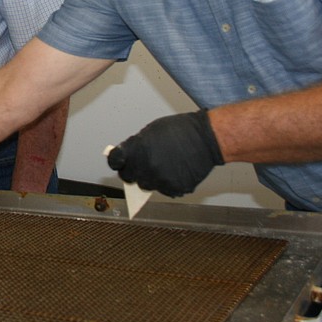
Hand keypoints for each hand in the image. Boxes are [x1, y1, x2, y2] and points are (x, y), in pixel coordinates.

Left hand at [105, 110, 223, 196]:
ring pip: (146, 185)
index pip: (115, 161)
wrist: (206, 139)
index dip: (117, 161)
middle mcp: (146, 167)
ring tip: (162, 166)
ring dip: (150, 178)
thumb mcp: (151, 130)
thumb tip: (126, 154)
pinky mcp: (173, 189)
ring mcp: (160, 180)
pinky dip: (167, 184)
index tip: (119, 161)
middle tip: (141, 165)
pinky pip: (163, 190)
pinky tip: (175, 171)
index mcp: (137, 150)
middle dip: (132, 171)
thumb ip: (136, 145)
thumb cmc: (181, 130)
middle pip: (128, 177)